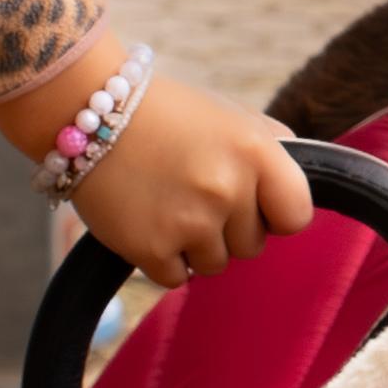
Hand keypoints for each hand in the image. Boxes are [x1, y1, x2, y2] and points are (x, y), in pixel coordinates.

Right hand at [0, 44, 309, 288]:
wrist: (85, 109)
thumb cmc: (164, 113)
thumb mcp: (228, 114)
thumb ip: (272, 147)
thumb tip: (302, 185)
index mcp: (254, 151)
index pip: (297, 215)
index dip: (277, 214)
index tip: (257, 205)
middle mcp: (227, 189)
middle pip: (253, 245)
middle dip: (229, 227)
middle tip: (194, 194)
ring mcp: (189, 221)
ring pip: (215, 265)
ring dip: (194, 245)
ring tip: (167, 203)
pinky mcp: (151, 249)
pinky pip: (176, 278)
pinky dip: (162, 259)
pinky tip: (147, 221)